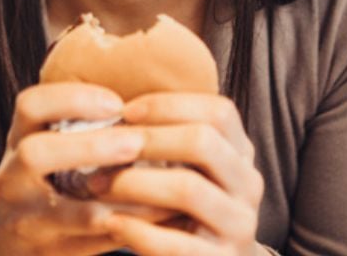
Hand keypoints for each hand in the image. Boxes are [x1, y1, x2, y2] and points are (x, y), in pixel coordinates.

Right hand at [0, 82, 177, 254]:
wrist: (7, 244)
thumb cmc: (44, 183)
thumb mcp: (47, 149)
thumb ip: (81, 127)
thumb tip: (155, 103)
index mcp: (19, 141)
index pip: (29, 106)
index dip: (70, 99)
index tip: (116, 102)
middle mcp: (12, 178)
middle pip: (34, 153)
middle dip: (88, 147)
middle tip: (135, 143)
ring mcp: (24, 220)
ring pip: (65, 211)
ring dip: (114, 198)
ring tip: (156, 184)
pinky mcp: (45, 254)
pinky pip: (90, 243)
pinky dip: (126, 227)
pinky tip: (160, 215)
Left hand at [97, 93, 265, 254]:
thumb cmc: (186, 208)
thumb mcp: (190, 169)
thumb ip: (169, 141)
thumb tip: (110, 108)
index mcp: (240, 153)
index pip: (218, 112)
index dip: (170, 105)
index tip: (126, 111)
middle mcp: (248, 185)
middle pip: (204, 142)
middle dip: (149, 140)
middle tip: (106, 147)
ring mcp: (239, 225)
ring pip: (188, 189)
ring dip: (134, 183)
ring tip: (97, 184)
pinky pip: (177, 244)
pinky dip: (138, 230)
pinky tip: (112, 222)